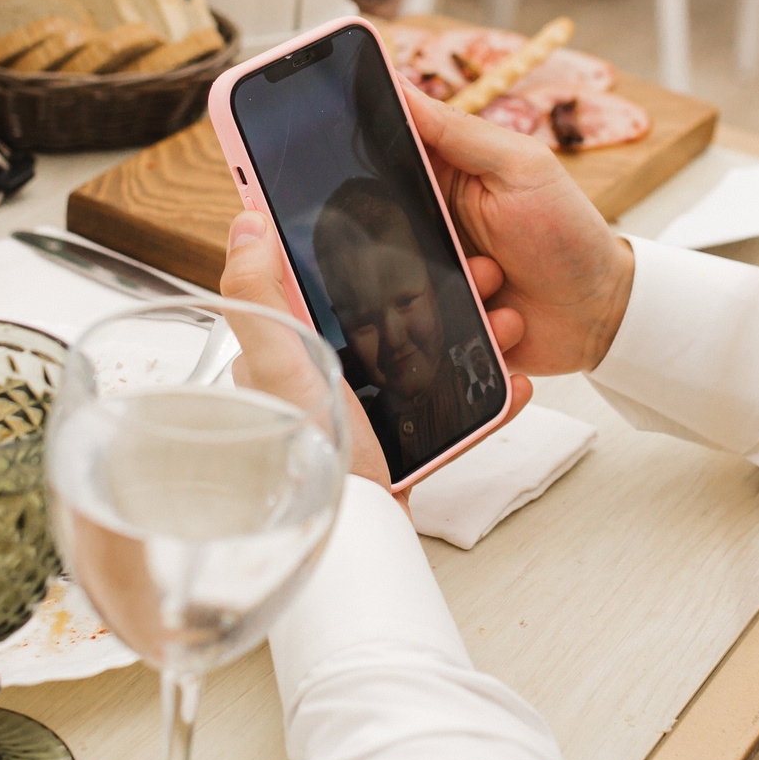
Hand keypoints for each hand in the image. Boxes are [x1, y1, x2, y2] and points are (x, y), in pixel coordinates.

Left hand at [218, 211, 535, 488]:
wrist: (354, 538)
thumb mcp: (277, 362)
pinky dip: (485, 395)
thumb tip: (247, 221)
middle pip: (391, 315)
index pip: (323, 282)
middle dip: (441, 291)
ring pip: (429, 356)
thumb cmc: (305, 455)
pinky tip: (512, 381)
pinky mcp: (403, 444)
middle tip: (478, 273)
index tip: (405, 223)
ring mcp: (369, 411)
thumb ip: (258, 295)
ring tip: (505, 323)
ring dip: (475, 336)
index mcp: (291, 349)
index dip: (363, 251)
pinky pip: (451, 410)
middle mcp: (328, 377)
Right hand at [403, 89, 635, 375]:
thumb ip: (458, 131)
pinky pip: (427, 338)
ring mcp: (435, 281)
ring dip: (459, 288)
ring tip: (498, 282)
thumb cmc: (567, 233)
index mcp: (439, 181)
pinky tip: (509, 320)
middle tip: (463, 248)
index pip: (382, 164)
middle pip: (378, 236)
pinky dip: (478, 331)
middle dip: (415, 246)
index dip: (372, 170)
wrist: (603, 312)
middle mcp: (428, 230)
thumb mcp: (520, 168)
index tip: (401, 189)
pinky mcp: (446, 327)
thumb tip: (398, 84)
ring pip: (402, 293)